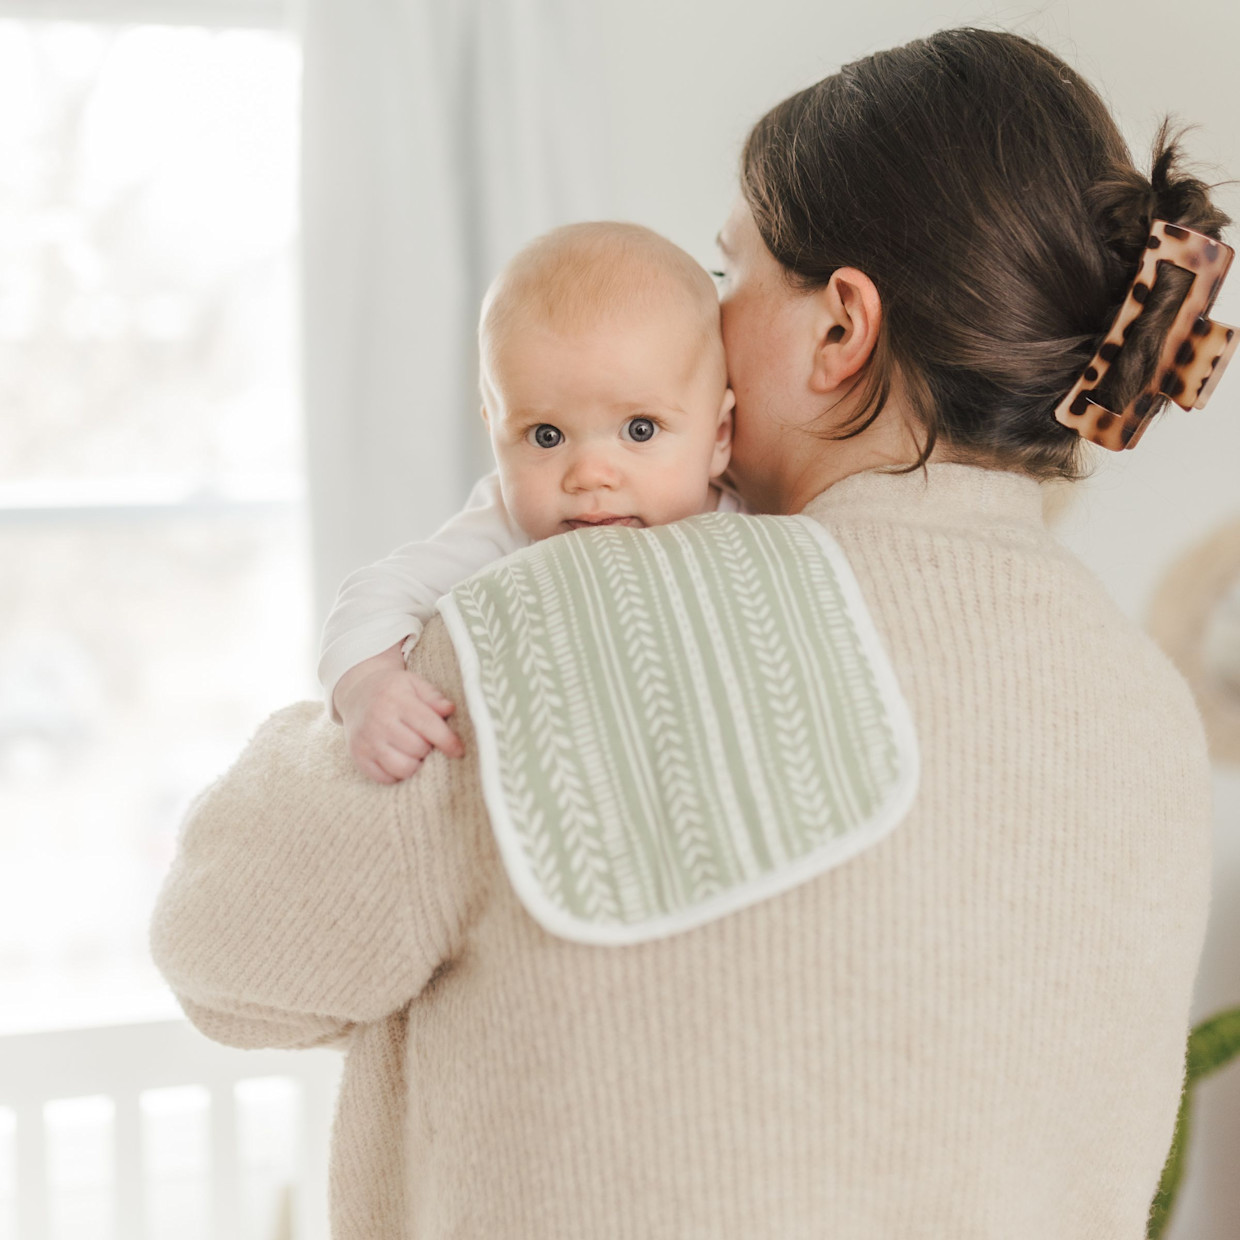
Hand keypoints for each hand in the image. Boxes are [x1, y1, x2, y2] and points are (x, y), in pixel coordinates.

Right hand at [333, 644, 465, 783]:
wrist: (357, 693)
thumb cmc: (393, 690)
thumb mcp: (414, 683)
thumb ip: (433, 696)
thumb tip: (450, 709)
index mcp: (396, 699)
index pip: (428, 724)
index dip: (447, 740)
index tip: (459, 750)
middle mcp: (378, 720)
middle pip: (417, 749)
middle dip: (429, 749)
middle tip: (427, 741)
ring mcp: (366, 740)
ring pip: (403, 768)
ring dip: (416, 764)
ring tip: (415, 752)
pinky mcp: (358, 756)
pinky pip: (385, 779)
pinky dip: (397, 774)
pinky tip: (399, 759)